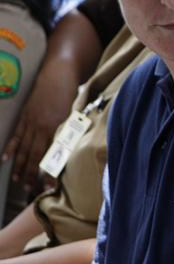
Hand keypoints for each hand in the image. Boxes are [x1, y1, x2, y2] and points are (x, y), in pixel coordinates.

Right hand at [2, 65, 77, 189]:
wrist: (60, 73)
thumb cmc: (73, 94)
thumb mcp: (77, 114)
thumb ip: (73, 131)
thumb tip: (73, 149)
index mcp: (59, 127)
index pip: (53, 155)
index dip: (50, 172)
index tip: (49, 187)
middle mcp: (44, 127)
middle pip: (36, 155)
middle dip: (32, 174)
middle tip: (30, 189)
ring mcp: (32, 122)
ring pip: (25, 148)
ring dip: (21, 165)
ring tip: (18, 181)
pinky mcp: (26, 116)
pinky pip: (17, 135)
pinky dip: (11, 148)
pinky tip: (5, 159)